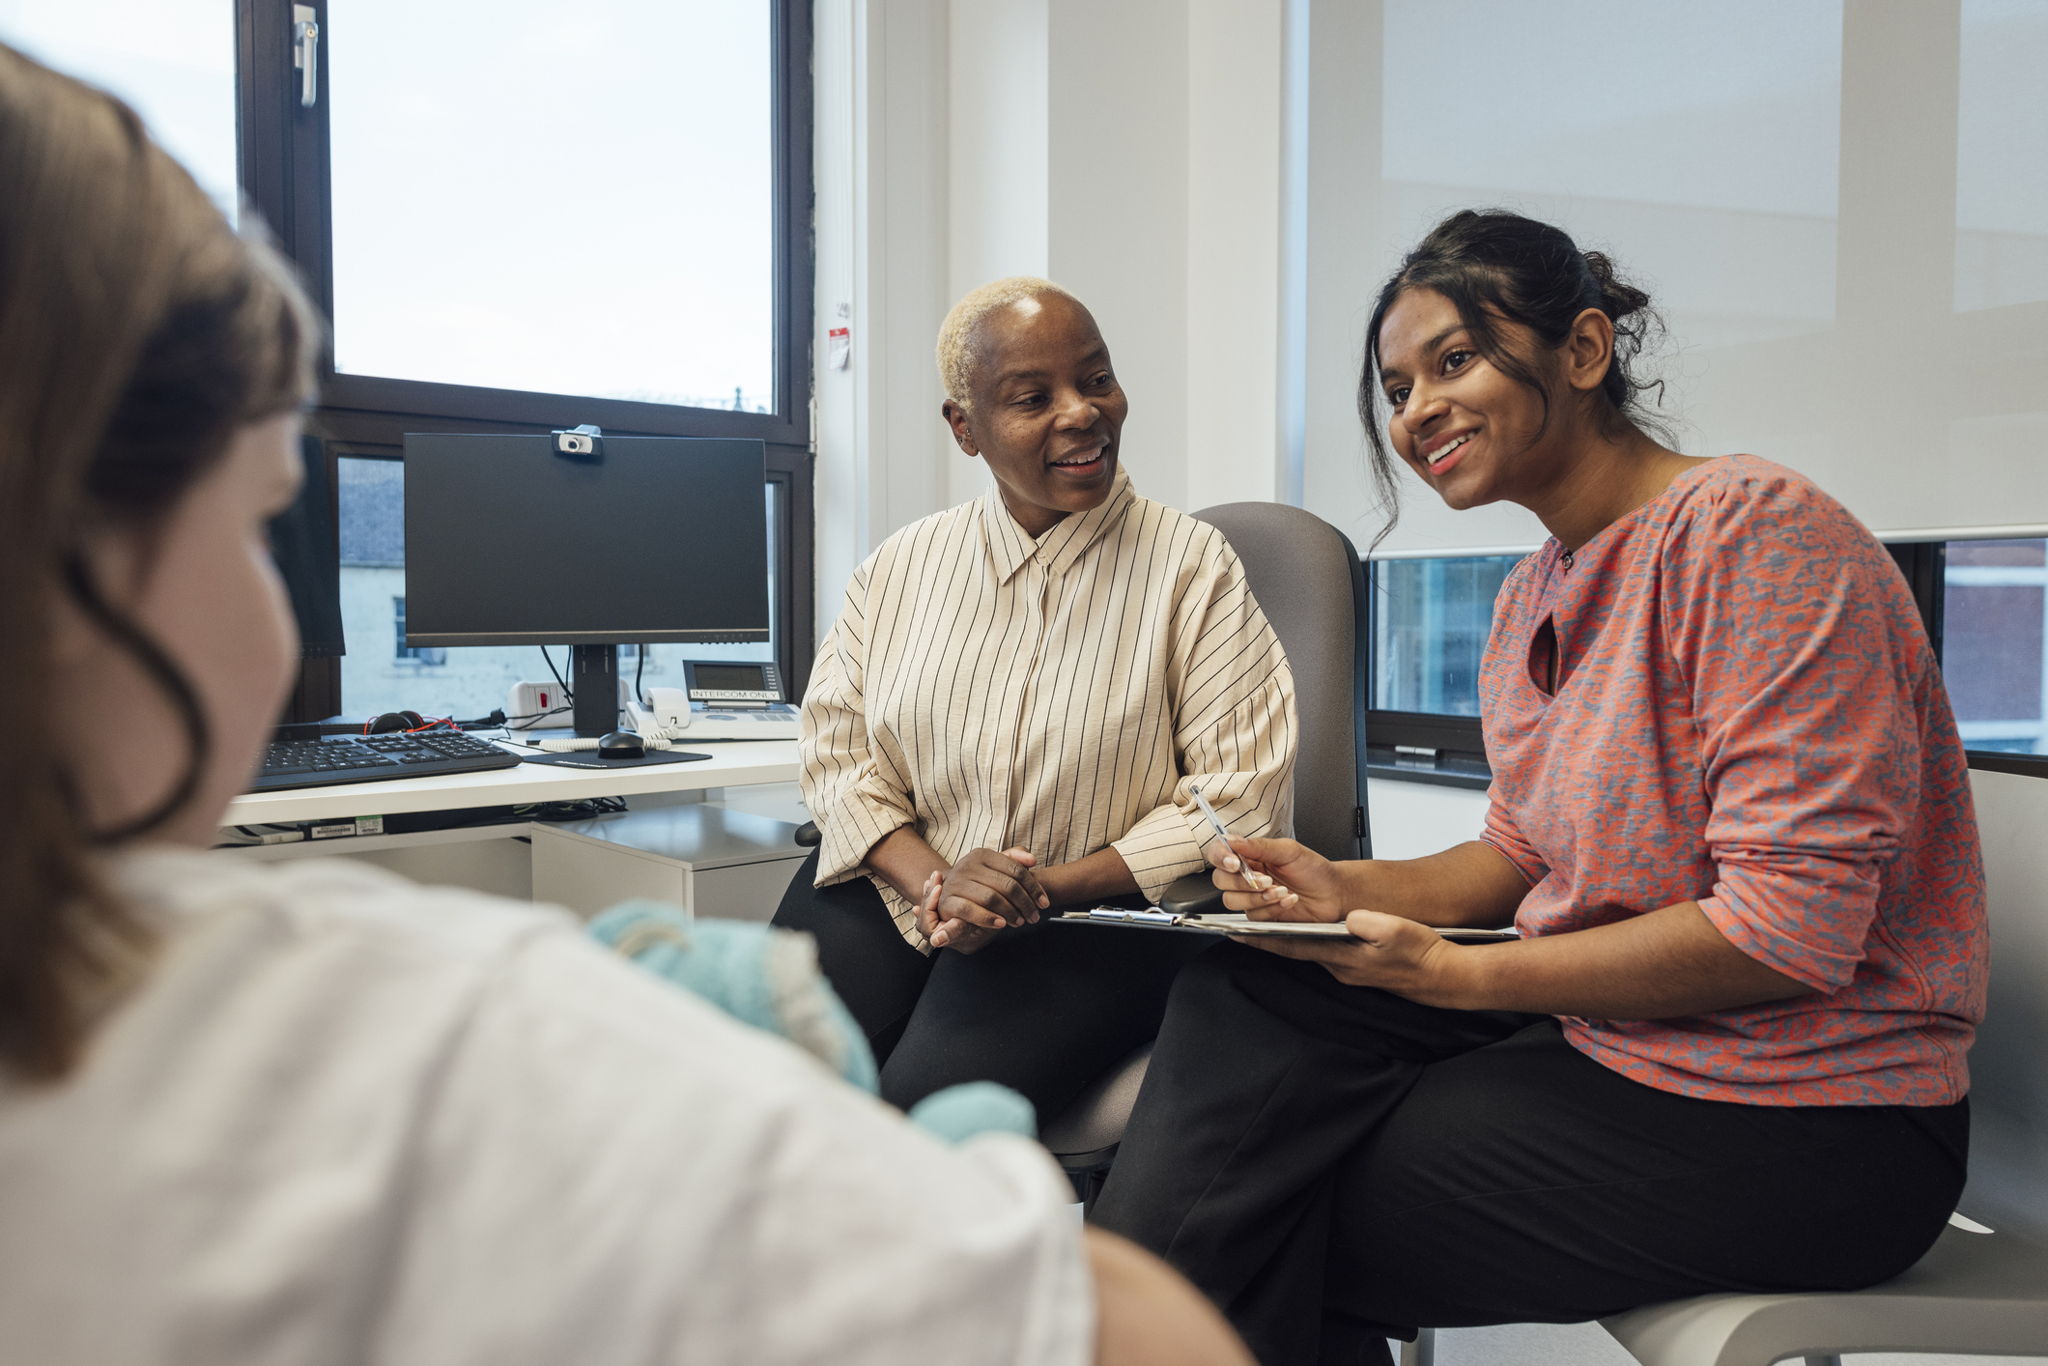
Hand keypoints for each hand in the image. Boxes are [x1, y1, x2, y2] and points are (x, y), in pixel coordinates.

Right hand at [916, 847, 1047, 951]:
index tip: (1044, 903)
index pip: (1016, 870)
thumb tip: (1032, 860)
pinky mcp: (947, 900)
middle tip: (1034, 916)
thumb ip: (1014, 860)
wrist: (945, 892)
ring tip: (1019, 921)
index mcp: (982, 854)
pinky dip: (988, 918)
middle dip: (1025, 903)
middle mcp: (968, 864)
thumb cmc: (977, 882)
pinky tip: (1000, 924)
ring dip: (1010, 913)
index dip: (1034, 888)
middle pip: (1007, 885)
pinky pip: (970, 910)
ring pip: (991, 898)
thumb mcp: (994, 868)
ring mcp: (956, 882)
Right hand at [1208, 837, 1346, 922]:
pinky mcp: (1261, 915)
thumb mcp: (1289, 851)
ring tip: (1280, 890)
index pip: (1220, 854)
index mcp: (1250, 856)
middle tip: (1265, 879)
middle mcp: (1246, 876)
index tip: (1234, 862)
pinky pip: (1253, 915)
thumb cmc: (1314, 870)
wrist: (1333, 893)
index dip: (1221, 858)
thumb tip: (1233, 840)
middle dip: (1242, 882)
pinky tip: (1288, 900)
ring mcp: (1252, 897)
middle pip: (1221, 881)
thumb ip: (1259, 845)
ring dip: (1256, 897)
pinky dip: (1271, 908)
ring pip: (1232, 901)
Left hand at [1243, 909, 1466, 1002]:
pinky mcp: (1357, 967)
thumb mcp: (1395, 930)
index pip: (1293, 947)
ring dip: (1288, 940)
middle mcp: (1341, 967)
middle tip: (1240, 926)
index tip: (1238, 933)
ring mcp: (1348, 970)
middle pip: (1295, 950)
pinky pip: (1325, 952)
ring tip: (1265, 924)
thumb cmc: (1421, 953)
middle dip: (1268, 939)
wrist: (1442, 975)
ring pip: (1309, 951)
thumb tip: (1349, 917)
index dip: (1263, 940)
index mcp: (1344, 957)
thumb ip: (1368, 922)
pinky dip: (1309, 942)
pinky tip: (1306, 932)